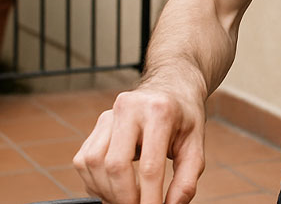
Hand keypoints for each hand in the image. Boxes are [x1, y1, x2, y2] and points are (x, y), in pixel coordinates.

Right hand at [73, 86, 206, 203]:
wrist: (171, 87)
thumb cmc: (184, 117)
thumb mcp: (196, 144)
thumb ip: (187, 178)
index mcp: (159, 111)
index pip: (149, 166)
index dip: (150, 198)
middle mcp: (129, 108)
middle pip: (115, 166)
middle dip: (124, 198)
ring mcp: (108, 114)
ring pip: (93, 164)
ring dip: (106, 191)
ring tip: (127, 199)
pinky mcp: (97, 124)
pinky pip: (84, 160)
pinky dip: (95, 181)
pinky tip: (113, 186)